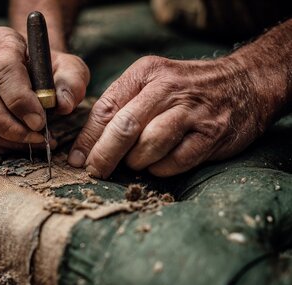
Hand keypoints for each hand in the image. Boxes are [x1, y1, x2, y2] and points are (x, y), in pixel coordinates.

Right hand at [0, 26, 89, 152]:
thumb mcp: (69, 66)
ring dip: (8, 140)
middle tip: (37, 136)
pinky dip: (4, 145)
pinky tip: (25, 144)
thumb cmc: (49, 67)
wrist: (32, 71)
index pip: (2, 70)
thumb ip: (72, 81)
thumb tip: (63, 104)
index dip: (19, 99)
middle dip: (10, 126)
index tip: (40, 120)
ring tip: (36, 142)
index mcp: (0, 42)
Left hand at [68, 55, 270, 177]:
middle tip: (96, 172)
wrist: (245, 83)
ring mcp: (192, 112)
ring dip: (136, 161)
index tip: (78, 160)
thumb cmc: (186, 90)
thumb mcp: (151, 84)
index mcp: (145, 73)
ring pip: (149, 144)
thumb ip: (120, 108)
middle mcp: (168, 89)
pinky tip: (158, 166)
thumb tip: (85, 149)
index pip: (106, 108)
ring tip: (135, 163)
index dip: (88, 138)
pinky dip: (161, 169)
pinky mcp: (212, 134)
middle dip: (104, 155)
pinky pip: (176, 160)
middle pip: (124, 127)